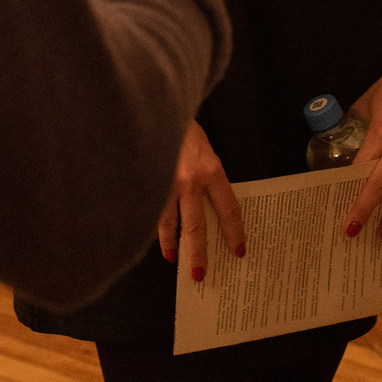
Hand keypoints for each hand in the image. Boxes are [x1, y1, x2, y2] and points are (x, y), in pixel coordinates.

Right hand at [156, 122, 243, 283]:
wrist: (154, 108)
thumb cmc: (182, 128)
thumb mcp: (204, 150)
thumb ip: (207, 178)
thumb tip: (209, 210)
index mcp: (210, 170)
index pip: (228, 209)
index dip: (234, 232)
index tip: (238, 251)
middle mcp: (188, 181)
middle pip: (196, 226)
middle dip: (198, 253)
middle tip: (200, 273)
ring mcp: (163, 183)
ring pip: (168, 224)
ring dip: (170, 244)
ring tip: (172, 258)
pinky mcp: (143, 183)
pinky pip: (149, 212)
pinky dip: (151, 226)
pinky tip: (152, 235)